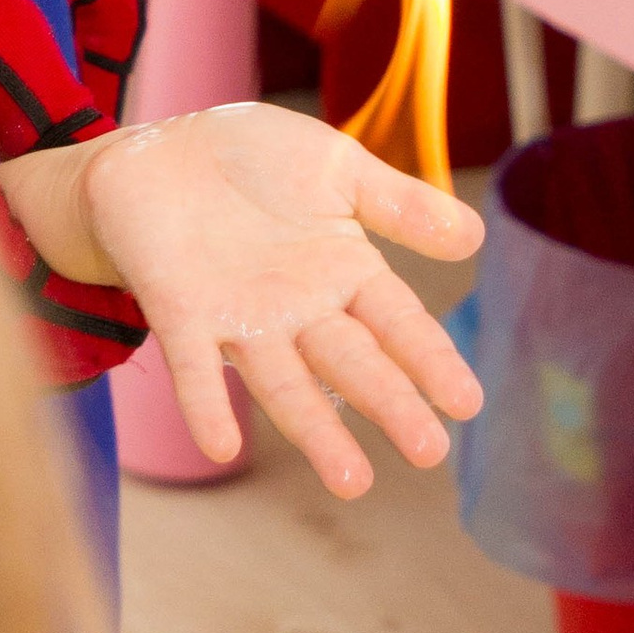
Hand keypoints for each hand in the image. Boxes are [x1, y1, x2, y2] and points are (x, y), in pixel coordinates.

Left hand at [78, 105, 484, 500]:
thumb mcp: (335, 166)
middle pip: (352, 363)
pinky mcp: (181, 315)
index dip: (430, 360)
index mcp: (343, 270)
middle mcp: (298, 309)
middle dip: (389, 404)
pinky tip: (221, 445)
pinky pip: (194, 368)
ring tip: (352, 482)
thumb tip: (475, 236)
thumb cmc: (253, 159)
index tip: (466, 404)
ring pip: (284, 384)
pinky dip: (207, 406)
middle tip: (428, 453)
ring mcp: (241, 319)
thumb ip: (398, 203)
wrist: (158, 151)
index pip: (398, 323)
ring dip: (316, 431)